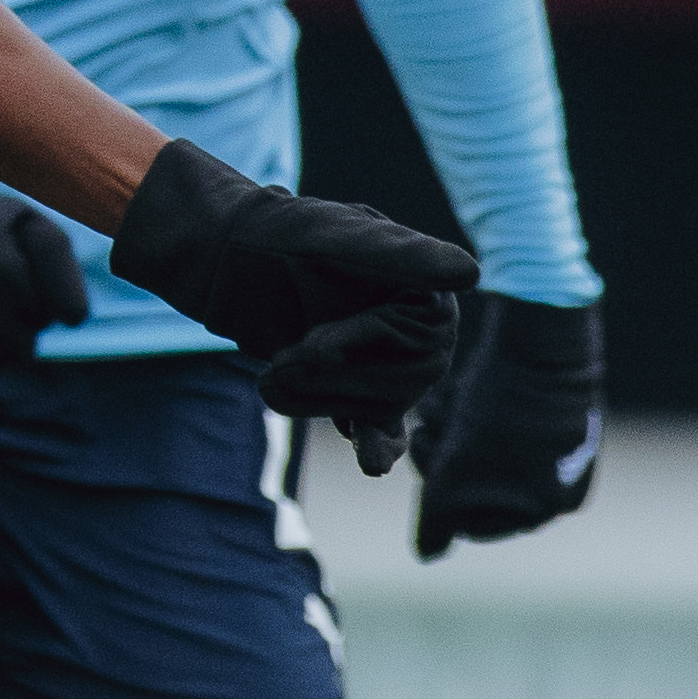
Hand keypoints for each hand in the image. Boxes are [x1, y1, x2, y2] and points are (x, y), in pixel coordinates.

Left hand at [107, 142, 475, 473]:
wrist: (227, 261)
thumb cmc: (281, 234)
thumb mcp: (336, 235)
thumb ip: (400, 253)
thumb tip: (470, 274)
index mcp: (426, 286)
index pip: (419, 334)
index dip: (362, 341)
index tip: (313, 345)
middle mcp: (420, 327)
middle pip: (402, 381)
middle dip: (334, 380)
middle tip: (277, 365)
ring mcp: (392, 362)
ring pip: (381, 407)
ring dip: (323, 401)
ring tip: (271, 383)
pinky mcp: (361, 391)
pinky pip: (382, 427)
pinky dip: (377, 445)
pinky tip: (373, 464)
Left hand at [407, 296, 603, 557]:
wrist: (537, 342)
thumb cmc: (495, 420)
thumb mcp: (452, 481)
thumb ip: (435, 525)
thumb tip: (427, 555)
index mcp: (553, 505)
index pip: (476, 521)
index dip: (440, 498)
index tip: (427, 467)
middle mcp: (566, 476)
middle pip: (480, 484)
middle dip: (445, 460)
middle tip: (425, 432)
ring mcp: (564, 436)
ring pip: (484, 446)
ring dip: (451, 430)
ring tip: (437, 406)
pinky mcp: (553, 397)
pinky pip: (501, 414)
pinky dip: (472, 405)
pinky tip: (455, 390)